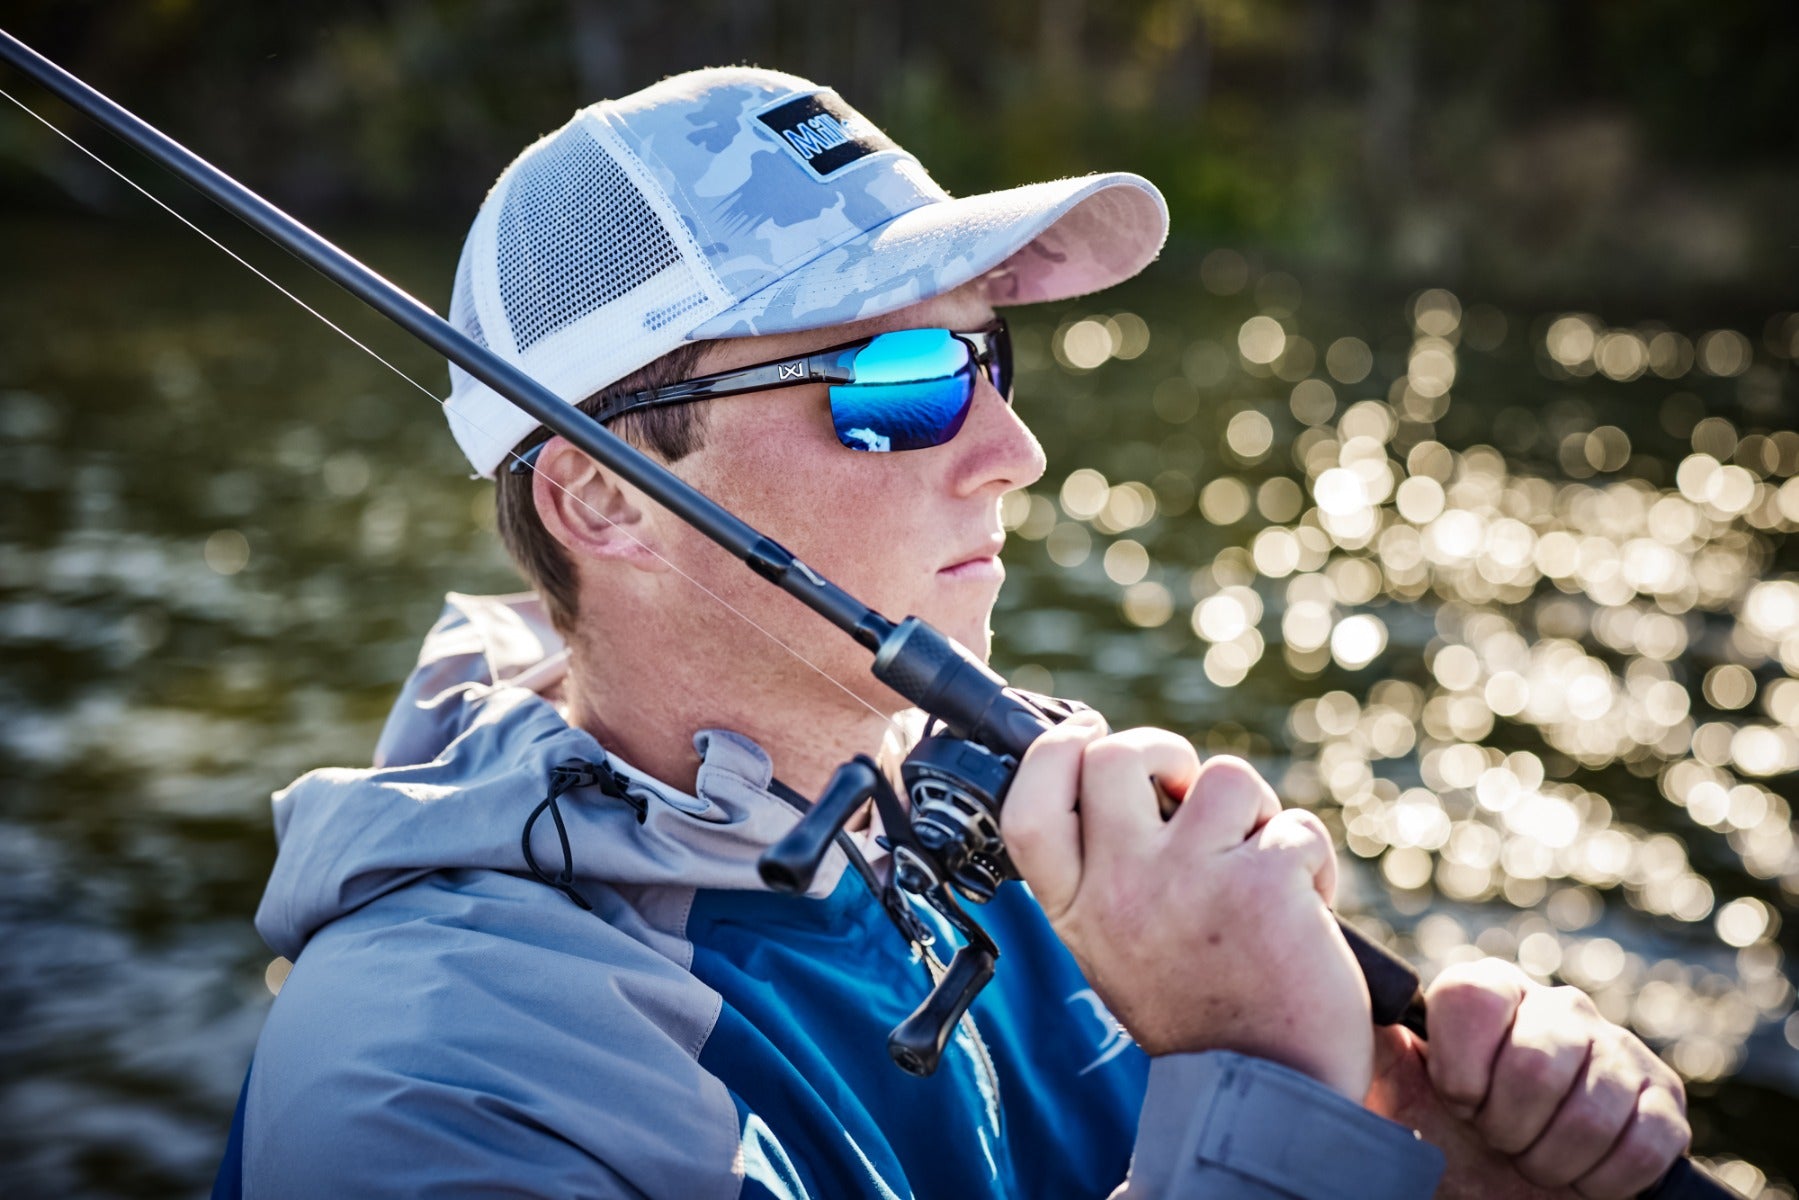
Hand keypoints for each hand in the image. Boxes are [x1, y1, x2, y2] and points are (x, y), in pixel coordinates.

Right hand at [1002, 715, 1374, 1099]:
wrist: (1267, 1096)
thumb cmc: (1201, 1016)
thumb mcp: (1120, 948)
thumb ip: (1113, 874)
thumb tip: (1143, 787)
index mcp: (1079, 908)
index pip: (1027, 804)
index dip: (1053, 751)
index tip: (1085, 733)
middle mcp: (1121, 889)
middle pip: (1116, 756)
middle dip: (1161, 750)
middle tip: (1185, 788)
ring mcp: (1189, 881)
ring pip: (1225, 779)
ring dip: (1255, 814)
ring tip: (1260, 868)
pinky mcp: (1262, 884)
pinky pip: (1295, 828)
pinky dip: (1310, 860)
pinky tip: (1306, 910)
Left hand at [1366, 959, 1689, 1198]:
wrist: (1498, 1190)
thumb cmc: (1441, 1137)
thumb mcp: (1393, 1091)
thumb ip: (1372, 1042)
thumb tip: (1341, 1000)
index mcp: (1488, 991)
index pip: (1473, 1000)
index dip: (1461, 1072)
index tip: (1455, 1101)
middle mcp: (1557, 1006)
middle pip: (1538, 1066)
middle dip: (1507, 1127)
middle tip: (1496, 1139)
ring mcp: (1618, 1050)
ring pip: (1593, 1113)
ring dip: (1551, 1160)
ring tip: (1532, 1158)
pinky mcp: (1663, 1101)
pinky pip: (1644, 1145)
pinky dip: (1603, 1180)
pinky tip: (1579, 1174)